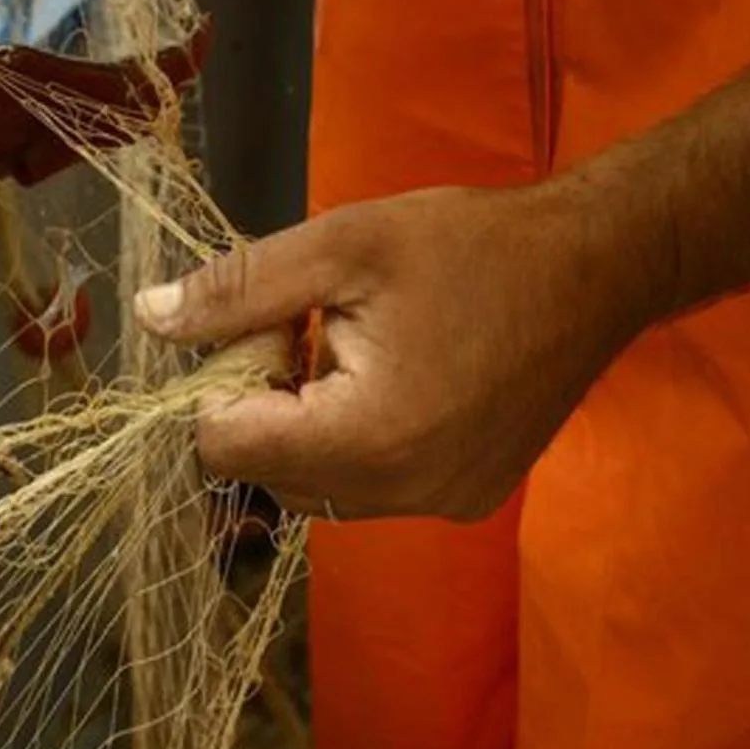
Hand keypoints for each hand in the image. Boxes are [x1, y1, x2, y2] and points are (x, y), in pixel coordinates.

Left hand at [131, 183, 654, 521]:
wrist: (600, 266)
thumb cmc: (471, 244)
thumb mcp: (341, 245)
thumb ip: (237, 290)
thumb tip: (149, 318)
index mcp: (366, 436)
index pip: (224, 450)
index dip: (219, 386)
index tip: (265, 329)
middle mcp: (402, 491)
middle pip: (265, 474)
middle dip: (265, 404)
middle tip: (314, 330)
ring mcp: (439, 504)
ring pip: (314, 486)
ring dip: (307, 426)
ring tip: (357, 350)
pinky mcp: (465, 499)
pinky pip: (368, 487)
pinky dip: (355, 442)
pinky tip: (395, 379)